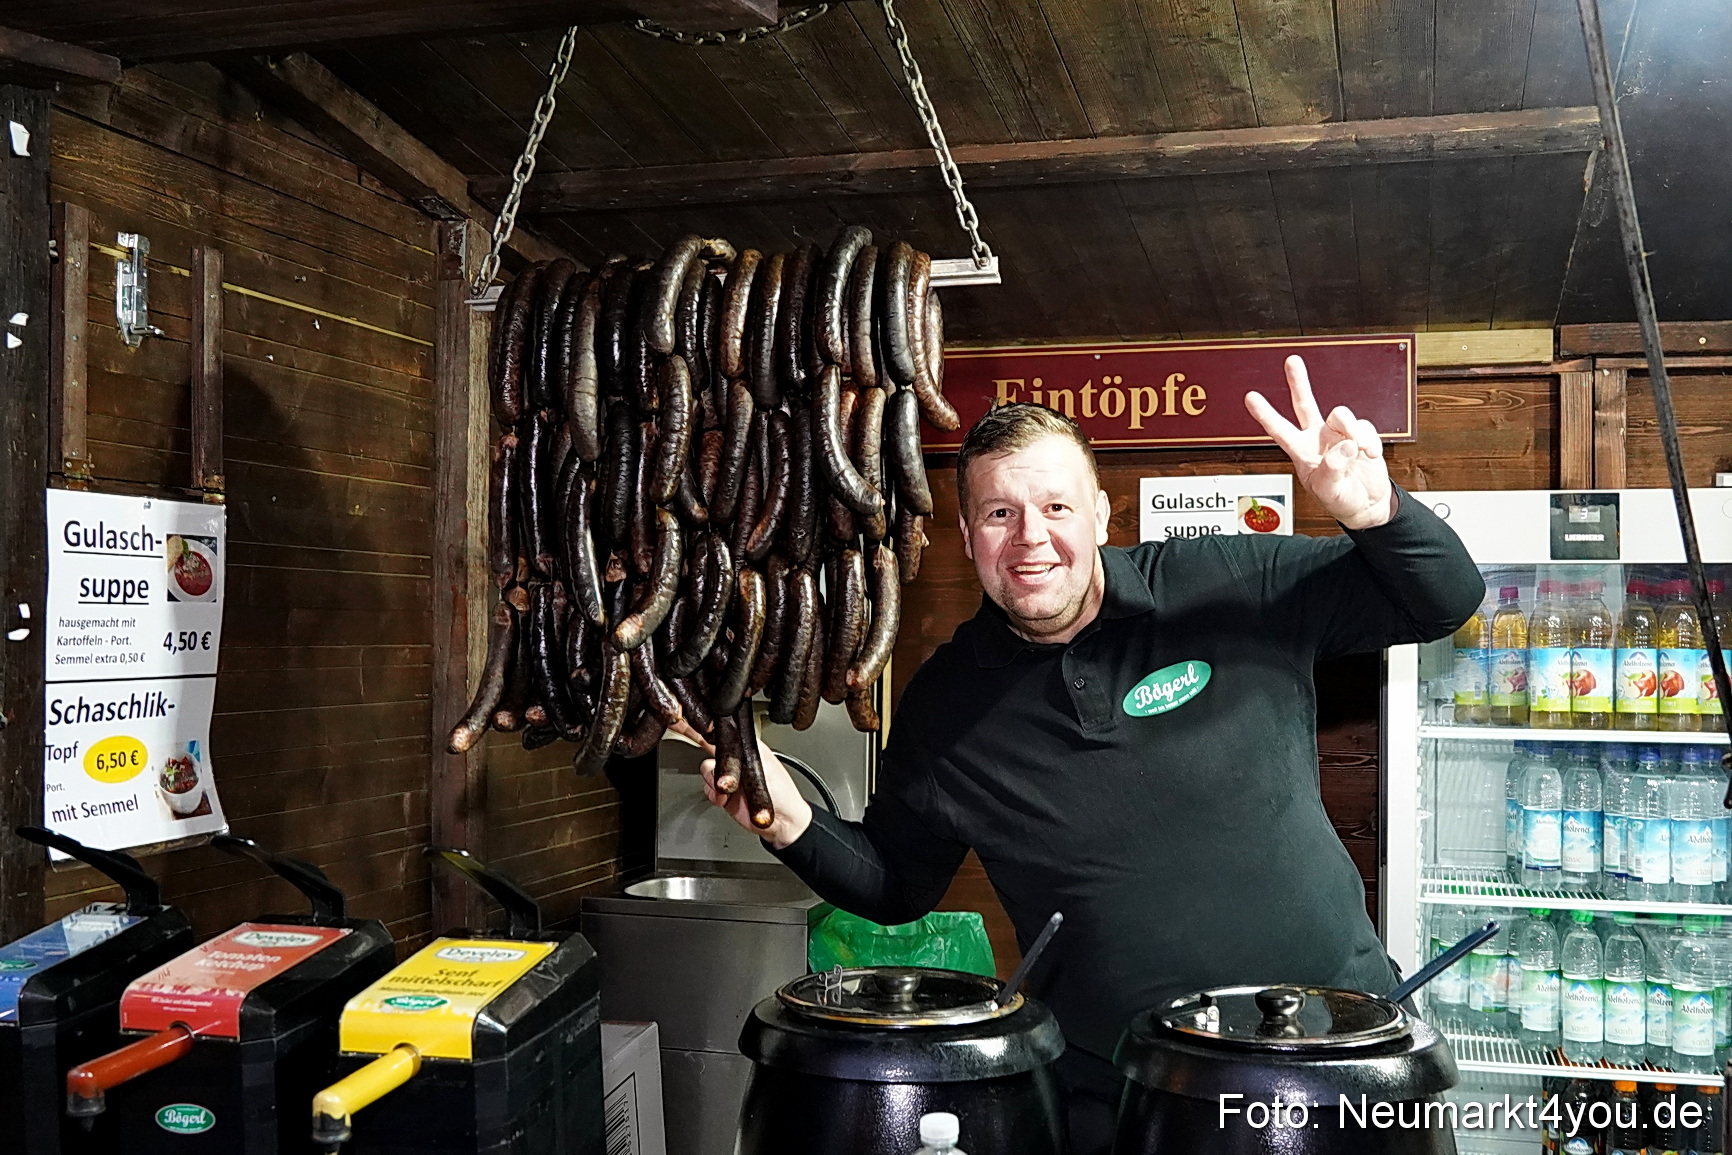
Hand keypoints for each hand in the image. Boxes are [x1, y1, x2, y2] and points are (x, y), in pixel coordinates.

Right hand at [669, 718, 812, 848]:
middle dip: (714, 764)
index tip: (698, 728)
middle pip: (709, 749)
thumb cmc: (783, 793)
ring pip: (706, 771)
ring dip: (714, 782)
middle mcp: (737, 760)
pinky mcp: (723, 794)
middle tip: (720, 773)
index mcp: (747, 747)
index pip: (726, 733)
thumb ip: (743, 750)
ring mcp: (729, 777)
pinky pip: (707, 789)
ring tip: (729, 792)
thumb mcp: (764, 764)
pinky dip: (713, 795)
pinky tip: (725, 800)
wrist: (781, 823)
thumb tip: (726, 737)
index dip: (711, 730)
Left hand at [1244, 355, 1395, 529]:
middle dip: (1298, 382)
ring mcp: (1338, 435)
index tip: (1250, 397)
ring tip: (1359, 450)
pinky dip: (1370, 441)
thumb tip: (1345, 445)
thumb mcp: (1330, 491)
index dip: (1265, 414)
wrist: (1366, 504)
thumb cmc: (1341, 499)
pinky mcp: (1360, 435)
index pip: (1280, 430)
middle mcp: (1317, 438)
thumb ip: (1334, 469)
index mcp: (1302, 452)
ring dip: (1352, 430)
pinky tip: (1370, 455)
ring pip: (1341, 414)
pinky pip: (1365, 427)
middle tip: (1292, 361)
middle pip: (1304, 404)